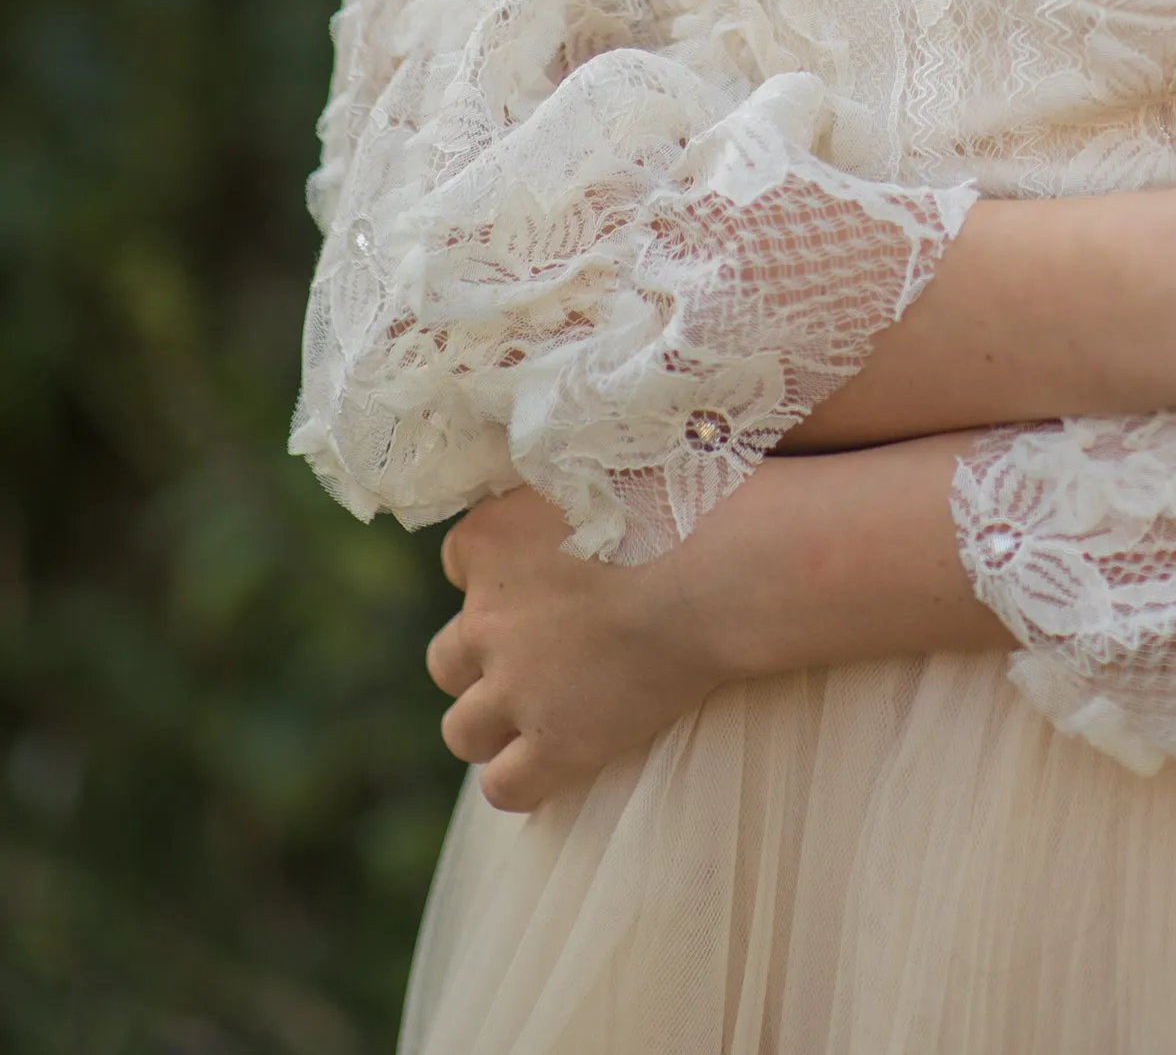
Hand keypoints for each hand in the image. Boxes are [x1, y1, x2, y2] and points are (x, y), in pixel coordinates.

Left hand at [428, 445, 1003, 806]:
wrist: (722, 563)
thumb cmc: (685, 483)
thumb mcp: (616, 440)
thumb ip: (580, 447)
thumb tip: (584, 392)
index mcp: (490, 541)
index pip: (461, 564)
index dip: (496, 574)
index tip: (541, 573)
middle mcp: (485, 618)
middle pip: (447, 656)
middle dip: (482, 656)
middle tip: (537, 652)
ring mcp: (516, 689)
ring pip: (462, 728)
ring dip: (492, 722)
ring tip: (540, 713)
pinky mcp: (557, 747)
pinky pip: (506, 788)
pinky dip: (523, 780)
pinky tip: (561, 764)